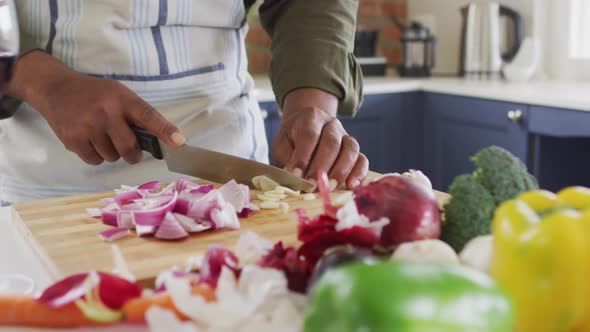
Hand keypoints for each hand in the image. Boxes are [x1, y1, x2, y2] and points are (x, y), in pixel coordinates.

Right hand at [8, 51, 184, 164]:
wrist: (57, 89)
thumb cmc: (96, 94)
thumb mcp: (119, 94)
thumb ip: (138, 114)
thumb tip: (163, 139)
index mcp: (122, 99)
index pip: (148, 116)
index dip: (165, 130)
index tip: (179, 142)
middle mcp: (106, 112)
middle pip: (129, 147)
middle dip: (133, 154)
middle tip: (130, 149)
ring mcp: (87, 126)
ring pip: (112, 157)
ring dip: (112, 153)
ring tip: (103, 137)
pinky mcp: (73, 139)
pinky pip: (95, 160)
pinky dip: (96, 156)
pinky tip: (91, 141)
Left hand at [272, 88, 367, 190]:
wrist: (304, 133)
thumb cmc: (291, 143)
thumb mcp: (282, 146)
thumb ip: (286, 160)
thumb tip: (293, 178)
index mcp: (311, 117)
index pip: (309, 134)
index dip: (303, 157)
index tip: (295, 175)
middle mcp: (332, 124)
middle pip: (331, 143)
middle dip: (321, 167)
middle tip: (311, 186)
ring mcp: (346, 137)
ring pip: (350, 150)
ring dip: (339, 171)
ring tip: (328, 188)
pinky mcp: (355, 152)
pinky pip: (362, 160)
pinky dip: (359, 174)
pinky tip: (351, 186)